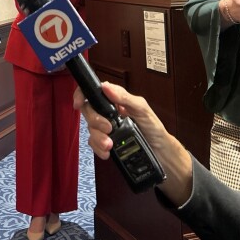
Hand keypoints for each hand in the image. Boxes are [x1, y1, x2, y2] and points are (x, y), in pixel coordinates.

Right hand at [73, 83, 192, 205]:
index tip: (79, 103)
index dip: (83, 95)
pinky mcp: (106, 143)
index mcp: (116, 101)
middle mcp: (108, 113)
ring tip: (110, 145)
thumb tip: (106, 86)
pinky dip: (99, 149)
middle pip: (89, 111)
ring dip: (98, 138)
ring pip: (90, 129)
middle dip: (95, 121)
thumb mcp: (142, 109)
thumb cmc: (154, 128)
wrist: (160, 153)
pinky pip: (94, 144)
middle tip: (109, 129)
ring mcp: (106, 129)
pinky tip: (107, 152)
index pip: (94, 92)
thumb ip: (125, 97)